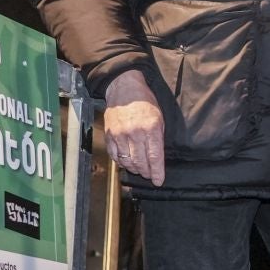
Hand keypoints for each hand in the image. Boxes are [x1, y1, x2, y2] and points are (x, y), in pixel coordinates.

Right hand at [103, 69, 166, 186]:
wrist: (124, 88)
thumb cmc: (145, 102)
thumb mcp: (159, 118)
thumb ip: (158, 137)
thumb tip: (157, 157)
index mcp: (150, 128)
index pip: (154, 157)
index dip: (157, 172)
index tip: (159, 181)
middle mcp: (134, 133)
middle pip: (140, 162)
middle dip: (147, 172)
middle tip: (150, 175)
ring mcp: (120, 135)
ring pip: (127, 161)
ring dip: (134, 168)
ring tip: (140, 169)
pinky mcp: (109, 135)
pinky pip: (114, 155)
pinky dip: (121, 162)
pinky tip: (127, 162)